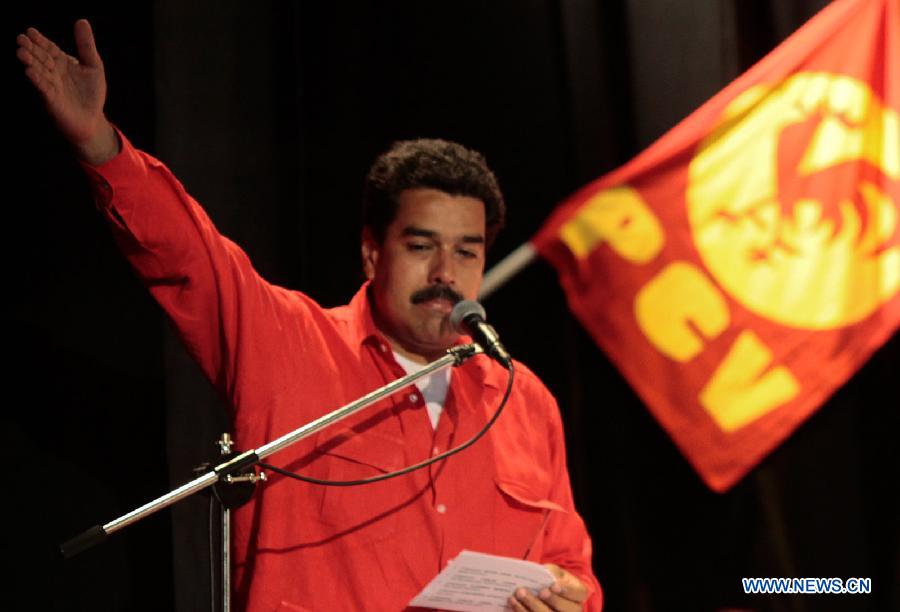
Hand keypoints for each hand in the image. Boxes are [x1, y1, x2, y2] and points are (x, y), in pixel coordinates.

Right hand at [16, 19, 117, 163]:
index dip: (41, 40)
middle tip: (20, 38)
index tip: (31, 31)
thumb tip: (82, 21)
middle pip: (41, 58)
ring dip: (30, 62)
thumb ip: (86, 45)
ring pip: (39, 71)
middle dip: (31, 49)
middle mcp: (54, 73)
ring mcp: (51, 86)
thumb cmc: (91, 94)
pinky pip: (43, 88)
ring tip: (21, 51)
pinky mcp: (52, 100)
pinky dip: (37, 80)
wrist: (93, 120)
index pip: (50, 48)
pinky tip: (30, 72)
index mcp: (62, 62)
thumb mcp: (93, 66)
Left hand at [507, 564, 589, 610]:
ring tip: (516, 595)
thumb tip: (541, 577)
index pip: (576, 593)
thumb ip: (550, 573)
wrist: (549, 588)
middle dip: (542, 601)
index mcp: (579, 593)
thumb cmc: (553, 578)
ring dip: (529, 607)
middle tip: (525, 591)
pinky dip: (522, 611)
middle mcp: (574, 609)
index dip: (565, 591)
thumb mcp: (555, 571)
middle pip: (561, 609)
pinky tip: (513, 604)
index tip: (552, 586)